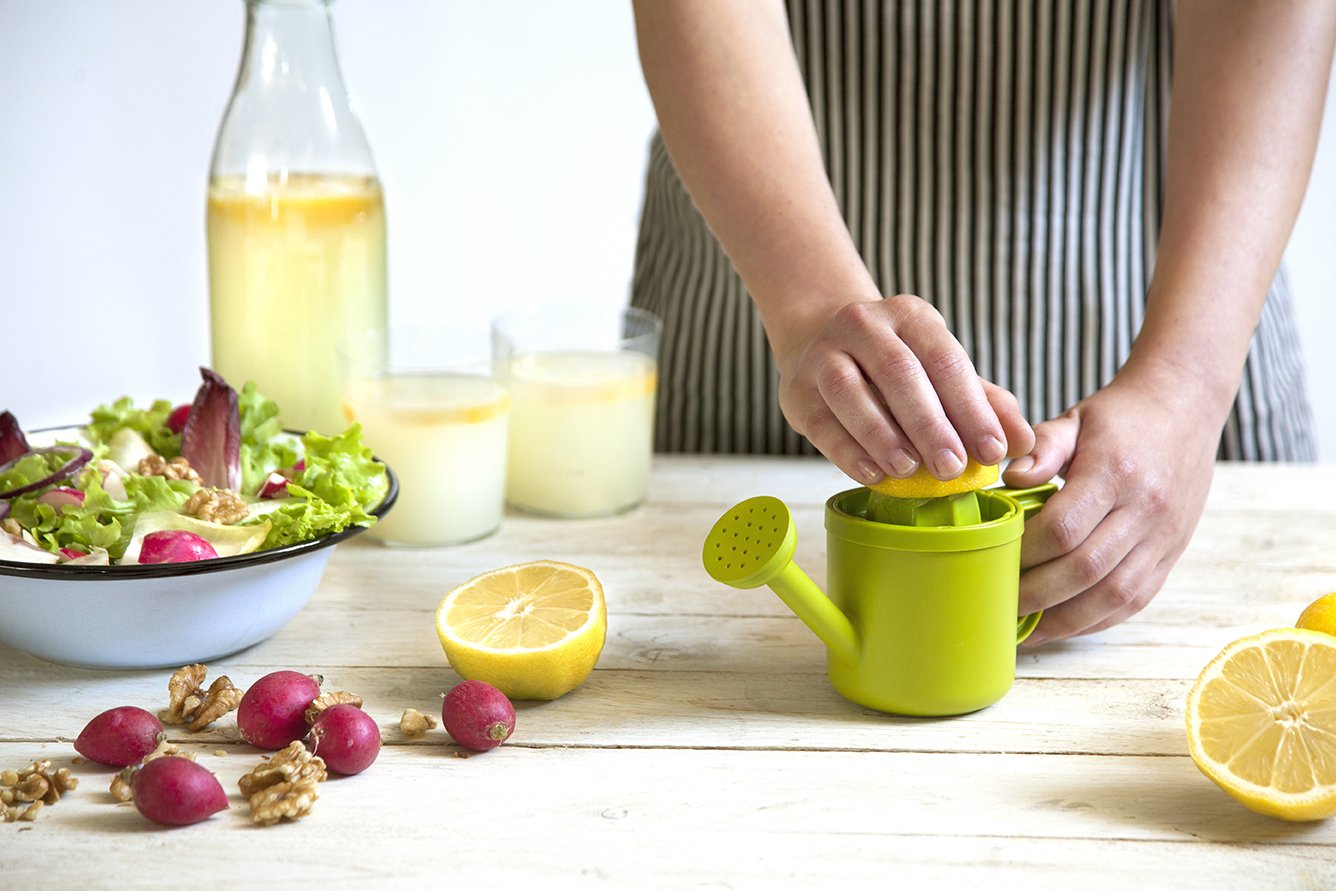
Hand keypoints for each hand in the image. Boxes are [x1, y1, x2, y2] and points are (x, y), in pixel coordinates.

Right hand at [775, 295, 1033, 483]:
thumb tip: (1025, 443)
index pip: (946, 360)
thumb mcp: (942, 371)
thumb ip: (985, 404)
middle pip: (899, 373)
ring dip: (883, 435)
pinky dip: (848, 451)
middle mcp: (864, 325)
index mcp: (910, 316)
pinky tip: (874, 474)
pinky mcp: (797, 390)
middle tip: (953, 468)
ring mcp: (824, 354)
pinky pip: (822, 422)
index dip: (971, 408)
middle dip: (930, 424)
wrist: (820, 342)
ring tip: (910, 470)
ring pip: (851, 392)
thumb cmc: (895, 366)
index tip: (994, 451)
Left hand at [1002, 369, 1218, 644]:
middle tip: (998, 602)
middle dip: (1037, 595)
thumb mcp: (1074, 419)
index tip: (994, 557)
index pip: (1064, 528)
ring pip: (1114, 595)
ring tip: (1026, 628)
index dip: (1025, 551)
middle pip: (1085, 569)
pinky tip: (1063, 622)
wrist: (1185, 408)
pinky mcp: (1171, 553)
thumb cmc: (1120, 417)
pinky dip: (1096, 619)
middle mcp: (1146, 509)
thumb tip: (1011, 481)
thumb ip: (1042, 448)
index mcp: (1115, 472)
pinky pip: (1135, 600)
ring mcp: (1164, 536)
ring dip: (1065, 619)